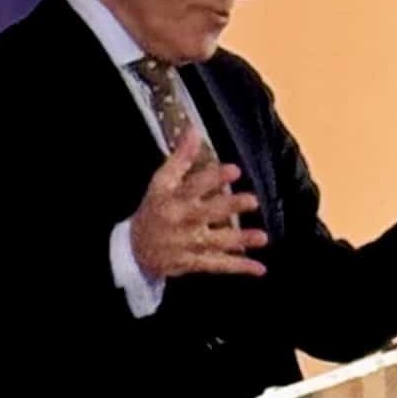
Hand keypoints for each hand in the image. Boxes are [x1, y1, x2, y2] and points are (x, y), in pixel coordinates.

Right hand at [128, 127, 267, 280]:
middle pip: (208, 213)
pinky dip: (239, 267)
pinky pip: (218, 265)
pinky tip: (259, 268)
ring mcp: (189, 244)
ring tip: (262, 237)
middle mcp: (183, 221)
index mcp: (174, 199)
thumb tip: (193, 129)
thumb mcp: (161, 182)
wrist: (135, 249)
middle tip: (252, 201)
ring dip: (240, 240)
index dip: (214, 178)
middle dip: (230, 207)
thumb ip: (180, 158)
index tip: (234, 170)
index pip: (194, 186)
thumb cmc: (153, 210)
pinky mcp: (194, 262)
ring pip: (217, 242)